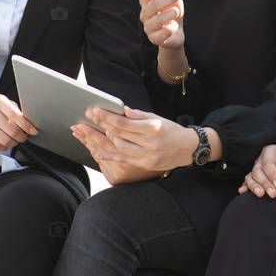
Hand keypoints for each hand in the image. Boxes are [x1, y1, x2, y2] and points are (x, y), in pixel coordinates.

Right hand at [0, 94, 37, 151]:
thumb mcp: (0, 102)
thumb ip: (13, 110)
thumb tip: (29, 123)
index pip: (16, 116)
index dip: (27, 126)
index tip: (33, 131)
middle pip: (12, 131)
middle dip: (21, 137)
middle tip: (24, 137)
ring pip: (5, 140)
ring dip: (13, 144)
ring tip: (15, 141)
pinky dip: (3, 147)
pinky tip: (5, 144)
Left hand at [84, 106, 203, 171]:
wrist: (188, 148)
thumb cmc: (172, 130)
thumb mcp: (158, 118)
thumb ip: (139, 115)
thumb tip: (123, 110)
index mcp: (153, 128)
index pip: (124, 122)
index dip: (107, 117)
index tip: (95, 111)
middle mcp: (150, 143)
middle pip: (119, 134)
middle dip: (101, 125)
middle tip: (88, 118)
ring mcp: (147, 156)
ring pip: (119, 147)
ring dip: (102, 139)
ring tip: (90, 130)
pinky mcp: (145, 165)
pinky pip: (123, 159)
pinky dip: (109, 155)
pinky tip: (96, 151)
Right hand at [139, 0, 184, 48]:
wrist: (175, 33)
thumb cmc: (172, 12)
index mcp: (146, 2)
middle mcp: (144, 14)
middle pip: (152, 5)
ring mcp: (148, 27)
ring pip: (157, 20)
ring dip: (169, 14)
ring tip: (176, 12)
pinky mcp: (154, 39)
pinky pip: (162, 33)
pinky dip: (171, 29)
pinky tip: (174, 27)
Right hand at [240, 146, 275, 198]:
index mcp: (270, 151)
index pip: (268, 164)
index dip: (272, 175)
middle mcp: (261, 159)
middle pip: (257, 171)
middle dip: (264, 183)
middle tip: (273, 194)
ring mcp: (257, 168)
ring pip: (250, 176)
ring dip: (254, 186)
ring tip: (260, 194)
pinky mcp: (256, 177)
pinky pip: (248, 181)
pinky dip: (245, 187)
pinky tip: (242, 192)